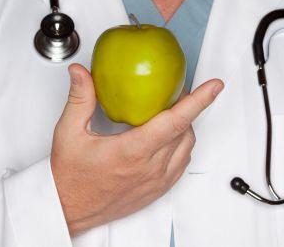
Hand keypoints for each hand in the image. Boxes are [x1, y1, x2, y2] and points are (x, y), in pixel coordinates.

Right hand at [51, 63, 223, 235]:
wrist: (71, 209)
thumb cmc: (71, 178)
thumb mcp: (69, 134)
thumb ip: (80, 99)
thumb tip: (82, 73)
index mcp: (132, 151)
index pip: (175, 121)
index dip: (199, 101)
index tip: (214, 86)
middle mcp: (150, 168)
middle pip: (186, 131)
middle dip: (188, 108)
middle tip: (175, 93)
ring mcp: (157, 181)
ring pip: (187, 148)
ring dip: (185, 128)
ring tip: (170, 114)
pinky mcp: (158, 189)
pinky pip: (181, 163)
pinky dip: (181, 147)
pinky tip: (168, 139)